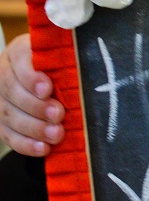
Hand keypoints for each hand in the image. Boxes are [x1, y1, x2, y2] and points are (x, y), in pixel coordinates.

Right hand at [0, 34, 63, 156]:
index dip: (31, 77)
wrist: (45, 78)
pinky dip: (26, 144)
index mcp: (19, 52)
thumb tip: (88, 59)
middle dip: (36, 106)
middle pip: (12, 91)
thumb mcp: (62, 53)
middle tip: (58, 114)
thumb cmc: (59, 63)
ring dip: (34, 128)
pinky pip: (8, 135)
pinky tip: (43, 148)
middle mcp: (4, 74)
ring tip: (56, 134)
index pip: (20, 60)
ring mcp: (0, 100)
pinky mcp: (1, 122)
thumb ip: (68, 55)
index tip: (48, 89)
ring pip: (9, 115)